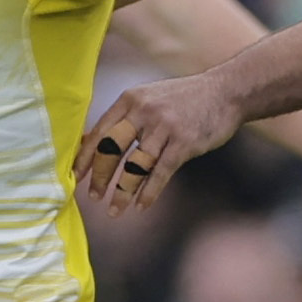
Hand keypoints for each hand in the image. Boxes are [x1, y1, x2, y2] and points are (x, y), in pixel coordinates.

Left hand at [76, 72, 241, 214]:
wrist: (226, 92)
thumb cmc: (184, 99)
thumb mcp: (150, 98)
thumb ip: (125, 118)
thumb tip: (93, 141)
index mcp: (130, 100)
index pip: (99, 131)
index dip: (85, 157)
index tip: (75, 177)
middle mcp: (144, 112)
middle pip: (111, 149)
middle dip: (99, 176)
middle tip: (93, 196)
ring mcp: (164, 128)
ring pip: (134, 166)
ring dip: (122, 191)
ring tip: (115, 209)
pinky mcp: (184, 143)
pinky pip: (160, 173)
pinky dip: (148, 192)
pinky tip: (141, 206)